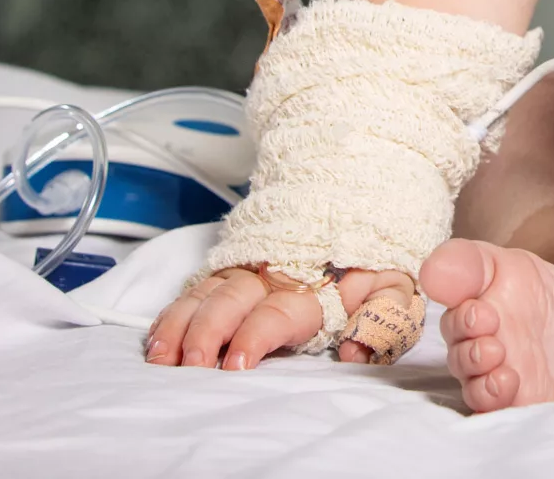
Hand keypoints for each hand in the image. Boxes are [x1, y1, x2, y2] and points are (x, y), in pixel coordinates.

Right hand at [144, 264, 421, 369]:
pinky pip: (198, 285)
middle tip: (188, 364)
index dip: (254, 338)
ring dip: (180, 324)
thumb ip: (385, 316)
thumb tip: (355, 352)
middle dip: (205, 334)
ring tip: (160, 355)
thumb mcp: (396, 282)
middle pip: (229, 303)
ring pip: (205, 294)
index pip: (276, 315)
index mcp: (312, 287)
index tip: (234, 364)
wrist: (364, 190)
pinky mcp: (234, 263)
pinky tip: (158, 334)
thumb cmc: (377, 252)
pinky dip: (174, 309)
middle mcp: (273, 276)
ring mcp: (248, 267)